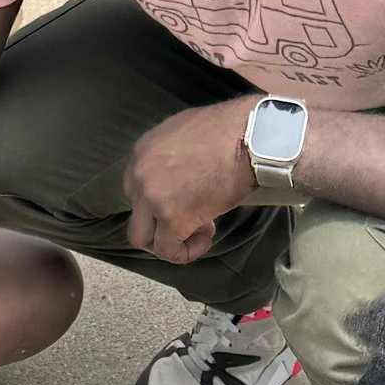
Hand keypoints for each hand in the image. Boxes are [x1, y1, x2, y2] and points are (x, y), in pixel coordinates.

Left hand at [125, 100, 257, 265]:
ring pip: (143, 238)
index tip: (185, 200)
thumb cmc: (229, 131)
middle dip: (160, 224)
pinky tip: (205, 240)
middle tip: (191, 219)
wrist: (249, 138)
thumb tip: (180, 178)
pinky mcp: (172, 219)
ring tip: (200, 231)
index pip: (135, 189)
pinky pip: (168, 251)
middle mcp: (139, 175)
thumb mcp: (185, 135)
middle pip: (136, 215)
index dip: (159, 201)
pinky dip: (185, 252)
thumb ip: (171, 158)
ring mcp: (152, 198)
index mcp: (141, 152)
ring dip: (169, 241)